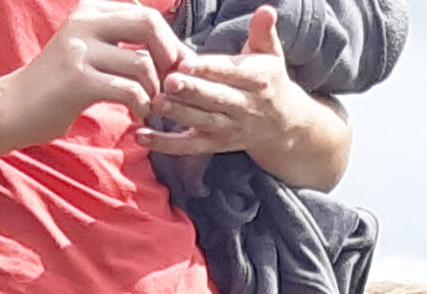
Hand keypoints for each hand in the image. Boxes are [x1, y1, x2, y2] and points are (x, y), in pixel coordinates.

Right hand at [0, 0, 187, 145]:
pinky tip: (137, 115)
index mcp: (90, 10)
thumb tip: (180, 51)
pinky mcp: (78, 79)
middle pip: (150, 25)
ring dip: (154, 91)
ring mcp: (79, 48)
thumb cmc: (62, 86)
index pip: (149, 16)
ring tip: (147, 106)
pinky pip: (130, 90)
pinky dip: (142, 106)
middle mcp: (83, 21)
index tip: (175, 73)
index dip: (172, 46)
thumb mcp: (91, 51)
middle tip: (168, 86)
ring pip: (143, 63)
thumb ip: (123, 42)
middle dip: (170, 58)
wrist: (14, 107)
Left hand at [139, 9, 310, 157]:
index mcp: (258, 80)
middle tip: (168, 81)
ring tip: (156, 103)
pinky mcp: (216, 144)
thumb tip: (267, 10)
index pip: (232, 73)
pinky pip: (190, 147)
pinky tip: (142, 136)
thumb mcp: (271, 54)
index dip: (209, 69)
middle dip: (193, 92)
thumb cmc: (269, 80)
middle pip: (217, 99)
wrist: (284, 125)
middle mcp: (246, 107)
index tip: (187, 63)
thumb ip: (263, 31)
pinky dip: (166, 144)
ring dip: (180, 114)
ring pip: (203, 123)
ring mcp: (230, 128)